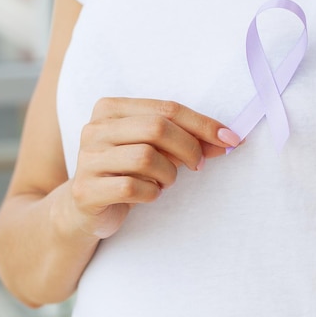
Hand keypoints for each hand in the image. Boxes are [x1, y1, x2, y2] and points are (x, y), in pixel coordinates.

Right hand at [68, 97, 240, 238]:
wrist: (85, 208)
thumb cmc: (127, 171)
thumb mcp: (154, 148)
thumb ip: (185, 139)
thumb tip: (227, 140)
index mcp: (111, 108)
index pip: (166, 108)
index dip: (202, 124)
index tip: (231, 139)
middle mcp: (95, 128)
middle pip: (157, 128)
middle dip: (188, 147)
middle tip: (198, 165)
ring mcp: (88, 159)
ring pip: (146, 157)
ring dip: (168, 174)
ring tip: (165, 181)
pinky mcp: (86, 190)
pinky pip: (132, 187)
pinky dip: (151, 193)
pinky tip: (149, 194)